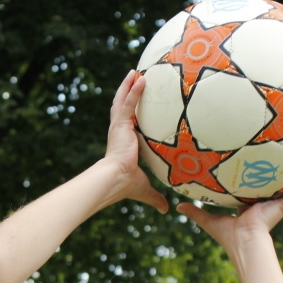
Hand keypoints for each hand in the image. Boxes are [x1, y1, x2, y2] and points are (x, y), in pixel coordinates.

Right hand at [97, 70, 169, 212]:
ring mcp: (119, 126)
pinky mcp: (120, 124)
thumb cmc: (127, 184)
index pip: (129, 123)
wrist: (115, 180)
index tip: (139, 104)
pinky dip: (134, 90)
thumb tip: (167, 210)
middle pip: (123, 107)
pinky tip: (140, 77)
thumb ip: (156, 196)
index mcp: (125, 142)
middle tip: (135, 78)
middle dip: (128, 92)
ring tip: (135, 72)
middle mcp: (120, 131)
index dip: (133, 112)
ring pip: (123, 100)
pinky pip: (129, 103)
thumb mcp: (145, 188)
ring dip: (129, 85)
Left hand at [179, 173, 282, 260]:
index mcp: (247, 206)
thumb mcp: (209, 220)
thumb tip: (177, 207)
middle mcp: (262, 203)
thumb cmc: (228, 235)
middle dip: (273, 171)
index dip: (250, 178)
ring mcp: (274, 203)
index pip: (249, 189)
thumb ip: (195, 213)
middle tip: (276, 152)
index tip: (249, 164)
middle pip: (269, 184)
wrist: (245, 241)